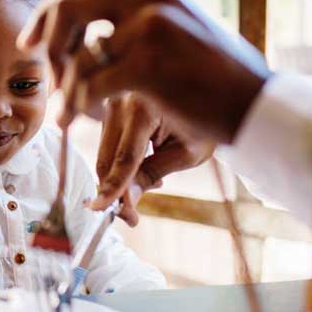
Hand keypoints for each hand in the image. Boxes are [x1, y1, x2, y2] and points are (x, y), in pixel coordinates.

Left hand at [18, 0, 270, 143]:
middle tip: (44, 76)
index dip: (48, 14)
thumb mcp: (175, 31)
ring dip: (65, 88)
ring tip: (68, 112)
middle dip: (47, 45)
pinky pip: (89, 85)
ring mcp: (150, 26)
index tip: (29, 42)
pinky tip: (77, 119)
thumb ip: (132, 21)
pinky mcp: (149, 64)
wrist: (257, 106)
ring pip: (76, 56)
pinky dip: (75, 106)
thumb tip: (81, 26)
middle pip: (68, 9)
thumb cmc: (214, 77)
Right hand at [92, 94, 212, 224]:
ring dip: (118, 178)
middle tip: (131, 217)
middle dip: (114, 191)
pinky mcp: (109, 108)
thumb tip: (124, 203)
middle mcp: (121, 100)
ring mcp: (112, 102)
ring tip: (150, 184)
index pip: (125, 157)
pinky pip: (107, 144)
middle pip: (107, 158)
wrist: (210, 93)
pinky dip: (119, 163)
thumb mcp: (185, 154)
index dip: (114, 187)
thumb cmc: (203, 122)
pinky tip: (143, 166)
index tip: (102, 209)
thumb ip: (152, 175)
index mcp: (143, 108)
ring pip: (104, 154)